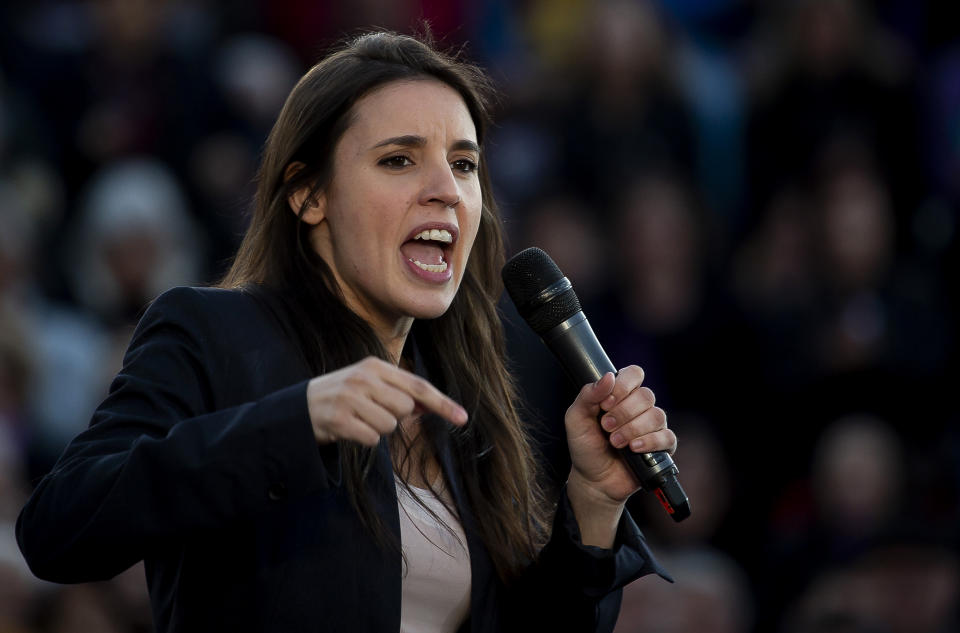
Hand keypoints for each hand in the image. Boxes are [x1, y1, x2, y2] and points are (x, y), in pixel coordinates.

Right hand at [306, 356, 467, 445]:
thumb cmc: (344, 396)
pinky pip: (371, 439)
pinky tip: (350, 429)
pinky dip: (364, 439)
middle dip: (395, 417)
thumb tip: (429, 406)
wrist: (300, 407)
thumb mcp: (370, 385)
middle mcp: (364, 379)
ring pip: (390, 426)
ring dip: (378, 429)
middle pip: (406, 409)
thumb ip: (399, 392)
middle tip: (372, 411)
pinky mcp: (339, 420)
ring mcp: (350, 399)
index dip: (442, 403)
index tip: (463, 418)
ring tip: (358, 419)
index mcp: (375, 367)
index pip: (418, 387)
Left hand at [565, 366, 675, 512]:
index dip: (622, 386)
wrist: (592, 479)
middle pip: (645, 396)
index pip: (634, 374)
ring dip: (632, 429)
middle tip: (606, 427)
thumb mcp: (576, 419)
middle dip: (623, 413)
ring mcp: (651, 426)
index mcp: (620, 395)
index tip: (605, 403)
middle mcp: (638, 407)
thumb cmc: (585, 447)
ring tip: (615, 442)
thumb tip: (608, 377)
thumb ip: (588, 395)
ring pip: (656, 416)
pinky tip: (634, 448)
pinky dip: (650, 441)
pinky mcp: (661, 446)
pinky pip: (667, 437)